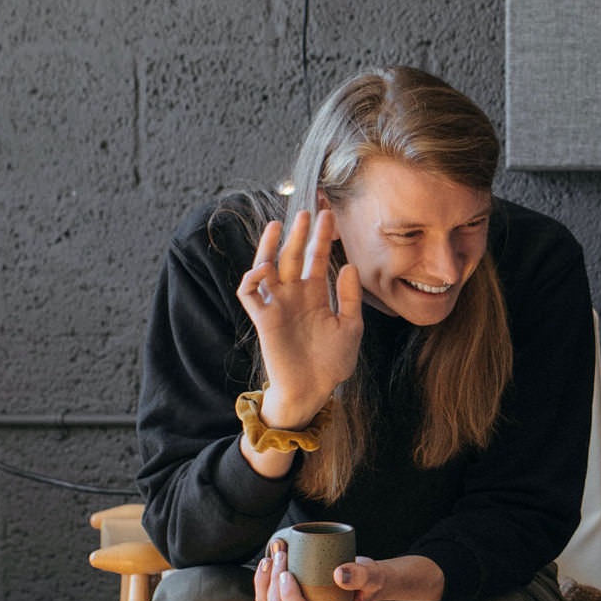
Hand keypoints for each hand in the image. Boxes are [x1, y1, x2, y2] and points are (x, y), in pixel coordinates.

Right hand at [235, 210, 363, 427]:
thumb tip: (349, 265)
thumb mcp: (351, 326)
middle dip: (298, 234)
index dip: (322, 238)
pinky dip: (251, 279)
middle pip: (293, 256)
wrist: (313, 389)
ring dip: (270, 247)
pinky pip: (250, 293)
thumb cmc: (333, 362)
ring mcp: (277, 305)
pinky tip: (263, 267)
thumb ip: (349, 297)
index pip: (317, 259)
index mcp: (315, 295)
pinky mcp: (263, 319)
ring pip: (268, 267)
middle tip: (307, 211)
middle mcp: (294, 296)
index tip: (330, 216)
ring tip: (278, 226)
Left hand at [253, 546, 448, 600]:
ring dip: (265, 581)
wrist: (362, 584)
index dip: (289, 598)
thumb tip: (339, 574)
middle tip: (281, 554)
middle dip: (273, 582)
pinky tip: (266, 565)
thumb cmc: (368, 582)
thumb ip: (361, 576)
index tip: (287, 572)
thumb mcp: (372, 577)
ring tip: (273, 555)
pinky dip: (262, 583)